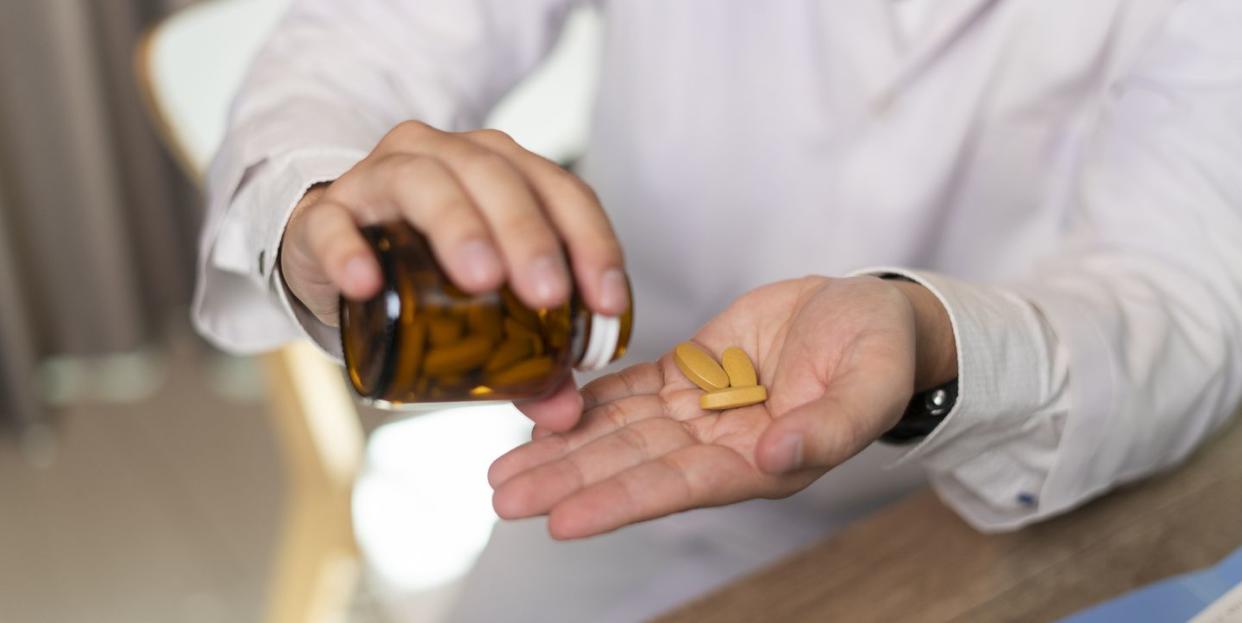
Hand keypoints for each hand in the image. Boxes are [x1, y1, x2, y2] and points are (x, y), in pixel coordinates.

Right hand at [279, 121, 628, 325]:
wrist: (335, 246)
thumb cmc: (426, 264)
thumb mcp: (484, 300)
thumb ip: (527, 354)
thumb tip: (565, 410)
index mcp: (501, 170)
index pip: (560, 191)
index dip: (591, 242)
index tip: (607, 302)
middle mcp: (446, 157)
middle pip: (496, 179)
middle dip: (528, 235)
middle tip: (547, 294)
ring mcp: (380, 177)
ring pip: (423, 183)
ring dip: (458, 228)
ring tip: (480, 280)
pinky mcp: (324, 212)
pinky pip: (334, 224)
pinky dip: (350, 250)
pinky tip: (365, 283)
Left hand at [489, 276, 956, 538]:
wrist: (871, 311)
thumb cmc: (881, 350)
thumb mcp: (872, 383)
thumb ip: (830, 427)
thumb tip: (778, 456)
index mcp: (763, 459)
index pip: (679, 487)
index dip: (619, 502)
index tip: (562, 519)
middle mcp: (722, 444)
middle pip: (632, 465)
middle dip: (568, 482)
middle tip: (503, 498)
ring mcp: (702, 408)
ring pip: (620, 432)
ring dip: (563, 449)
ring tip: (503, 471)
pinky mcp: (691, 371)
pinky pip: (632, 390)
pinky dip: (589, 402)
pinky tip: (547, 414)